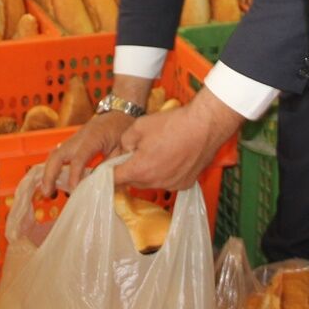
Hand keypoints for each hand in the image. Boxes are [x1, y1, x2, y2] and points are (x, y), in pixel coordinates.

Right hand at [39, 111, 133, 195]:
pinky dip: (53, 167)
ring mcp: (74, 139)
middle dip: (50, 174)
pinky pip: (58, 154)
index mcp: (92, 138)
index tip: (72, 190)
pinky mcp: (73, 142)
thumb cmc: (122, 128)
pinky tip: (53, 181)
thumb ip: (111, 165)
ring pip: (54, 154)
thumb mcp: (122, 148)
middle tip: (47, 192)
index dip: (74, 175)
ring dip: (48, 172)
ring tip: (47, 190)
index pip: (78, 159)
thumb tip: (102, 185)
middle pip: (57, 155)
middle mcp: (78, 138)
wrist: (120, 111)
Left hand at [113, 88, 243, 190]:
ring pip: (152, 182)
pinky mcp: (185, 184)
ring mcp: (172, 185)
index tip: (103, 171)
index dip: (107, 174)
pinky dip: (166, 173)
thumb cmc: (172, 124)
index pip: (114, 179)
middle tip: (135, 153)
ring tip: (158, 151)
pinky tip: (173, 157)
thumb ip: (125, 141)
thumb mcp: (139, 126)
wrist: (204, 126)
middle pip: (133, 182)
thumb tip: (125, 151)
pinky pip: (169, 181)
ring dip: (149, 172)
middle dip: (130, 170)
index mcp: (139, 170)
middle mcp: (155, 182)